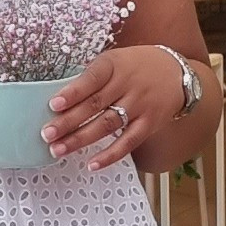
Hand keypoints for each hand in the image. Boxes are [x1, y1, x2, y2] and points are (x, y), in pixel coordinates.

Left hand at [44, 42, 191, 171]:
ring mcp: (140, 106)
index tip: (53, 105)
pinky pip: (127, 143)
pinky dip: (110, 155)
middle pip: (95, 106)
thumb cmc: (136, 66)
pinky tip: (92, 164)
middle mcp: (128, 85)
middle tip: (47, 134)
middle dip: (68, 122)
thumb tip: (60, 99)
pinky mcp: (149, 124)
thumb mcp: (115, 60)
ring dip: (81, 139)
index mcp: (115, 65)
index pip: (92, 78)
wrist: (178, 74)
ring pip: (107, 126)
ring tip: (58, 150)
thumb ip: (92, 76)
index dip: (72, 93)